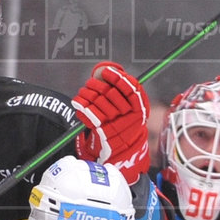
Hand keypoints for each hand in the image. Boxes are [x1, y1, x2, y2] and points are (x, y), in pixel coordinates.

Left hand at [72, 62, 149, 184]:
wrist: (123, 149)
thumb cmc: (123, 123)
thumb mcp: (129, 107)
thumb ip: (121, 90)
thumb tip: (106, 70)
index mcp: (141, 107)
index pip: (131, 88)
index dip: (118, 78)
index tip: (106, 71)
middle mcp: (132, 116)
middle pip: (112, 93)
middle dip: (97, 85)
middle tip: (89, 83)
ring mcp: (119, 125)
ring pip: (100, 103)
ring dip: (87, 94)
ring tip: (83, 92)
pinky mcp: (106, 133)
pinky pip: (92, 116)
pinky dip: (83, 108)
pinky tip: (79, 104)